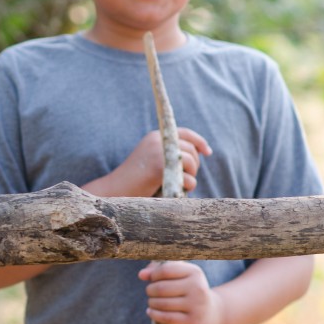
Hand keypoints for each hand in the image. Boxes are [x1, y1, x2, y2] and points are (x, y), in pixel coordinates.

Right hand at [83, 128, 211, 197]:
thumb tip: (197, 155)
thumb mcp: (152, 160)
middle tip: (185, 178)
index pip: (185, 133)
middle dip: (194, 166)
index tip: (208, 152)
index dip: (199, 141)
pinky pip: (187, 178)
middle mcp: (158, 140)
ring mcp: (160, 153)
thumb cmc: (135, 181)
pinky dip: (185, 187)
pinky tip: (173, 190)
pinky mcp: (161, 167)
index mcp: (155, 137)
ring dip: (190, 177)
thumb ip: (170, 155)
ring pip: (191, 163)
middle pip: (191, 150)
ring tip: (177, 185)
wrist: (115, 190)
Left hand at [138, 261, 225, 323]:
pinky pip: (167, 317)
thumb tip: (141, 275)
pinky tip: (150, 312)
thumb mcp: (181, 277)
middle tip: (150, 293)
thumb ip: (159, 271)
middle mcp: (198, 287)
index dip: (153, 275)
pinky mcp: (193, 321)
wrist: (214, 314)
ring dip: (151, 303)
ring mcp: (197, 305)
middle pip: (161, 288)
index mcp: (195, 273)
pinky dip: (154, 314)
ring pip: (162, 303)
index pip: (166, 270)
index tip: (151, 279)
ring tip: (151, 302)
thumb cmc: (191, 291)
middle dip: (150, 290)